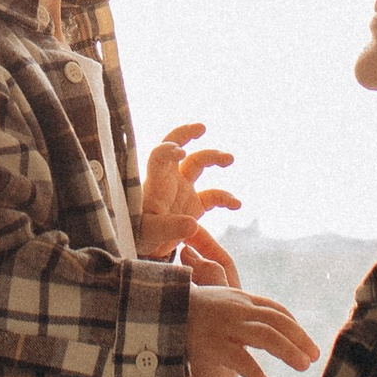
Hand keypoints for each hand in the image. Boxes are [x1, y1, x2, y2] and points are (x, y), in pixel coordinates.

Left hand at [138, 123, 238, 263]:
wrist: (145, 248)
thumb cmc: (139, 235)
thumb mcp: (150, 233)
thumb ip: (169, 228)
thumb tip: (191, 224)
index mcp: (155, 183)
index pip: (158, 157)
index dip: (168, 150)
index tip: (180, 152)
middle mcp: (169, 179)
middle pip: (176, 146)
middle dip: (187, 134)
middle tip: (201, 127)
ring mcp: (182, 189)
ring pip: (198, 163)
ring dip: (213, 157)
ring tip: (229, 159)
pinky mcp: (194, 204)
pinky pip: (213, 196)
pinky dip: (225, 198)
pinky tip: (236, 204)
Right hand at [153, 278, 317, 376]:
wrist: (151, 308)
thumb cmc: (179, 307)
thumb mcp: (209, 299)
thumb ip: (230, 306)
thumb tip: (249, 317)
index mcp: (236, 299)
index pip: (273, 308)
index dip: (292, 324)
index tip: (305, 340)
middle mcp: (234, 309)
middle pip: (276, 321)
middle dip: (299, 338)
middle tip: (314, 357)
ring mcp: (223, 325)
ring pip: (266, 336)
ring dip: (288, 352)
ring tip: (303, 367)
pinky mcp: (210, 343)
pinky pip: (239, 358)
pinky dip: (254, 372)